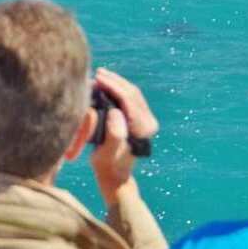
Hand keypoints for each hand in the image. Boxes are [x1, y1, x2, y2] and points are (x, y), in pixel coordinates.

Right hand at [90, 68, 157, 204]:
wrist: (115, 175)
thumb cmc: (108, 165)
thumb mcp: (107, 153)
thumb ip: (114, 134)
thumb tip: (115, 112)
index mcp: (142, 128)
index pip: (129, 99)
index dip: (113, 86)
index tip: (98, 78)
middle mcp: (148, 122)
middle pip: (132, 93)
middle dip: (115, 81)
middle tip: (98, 73)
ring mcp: (146, 120)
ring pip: (132, 93)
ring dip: (117, 82)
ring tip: (101, 75)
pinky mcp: (140, 120)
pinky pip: (131, 98)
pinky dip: (119, 89)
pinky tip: (107, 84)